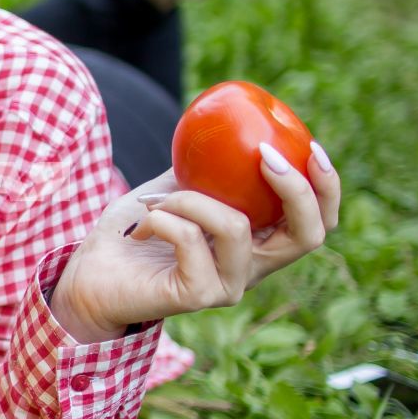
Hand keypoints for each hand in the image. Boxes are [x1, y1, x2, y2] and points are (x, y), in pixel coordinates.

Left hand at [50, 141, 341, 339]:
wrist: (90, 278)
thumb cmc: (134, 231)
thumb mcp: (176, 187)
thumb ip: (208, 167)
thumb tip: (234, 123)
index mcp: (257, 244)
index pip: (315, 223)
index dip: (327, 188)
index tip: (312, 147)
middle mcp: (252, 269)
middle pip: (308, 235)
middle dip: (297, 189)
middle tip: (265, 154)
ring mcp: (228, 286)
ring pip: (236, 225)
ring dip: (189, 198)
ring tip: (154, 202)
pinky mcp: (199, 295)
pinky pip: (189, 238)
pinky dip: (161, 218)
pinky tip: (140, 229)